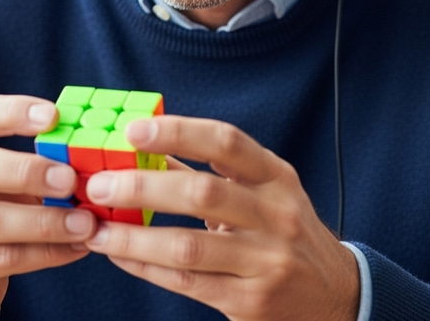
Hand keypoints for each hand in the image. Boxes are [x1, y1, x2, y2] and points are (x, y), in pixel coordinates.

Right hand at [0, 95, 97, 320]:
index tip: (55, 115)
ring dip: (45, 222)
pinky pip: (1, 260)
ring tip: (86, 223)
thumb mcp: (1, 179)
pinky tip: (77, 248)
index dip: (13, 111)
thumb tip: (88, 156)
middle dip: (26, 170)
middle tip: (70, 179)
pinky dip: (45, 254)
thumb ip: (34, 162)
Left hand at [83, 115, 359, 320]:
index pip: (226, 142)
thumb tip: (148, 148)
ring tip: (96, 229)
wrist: (334, 297)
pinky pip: (186, 282)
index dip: (178, 131)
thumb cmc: (283, 231)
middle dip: (143, 187)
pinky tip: (120, 255)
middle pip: (203, 192)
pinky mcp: (250, 301)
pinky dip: (146, 267)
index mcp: (276, 176)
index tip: (132, 129)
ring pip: (188, 246)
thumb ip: (209, 170)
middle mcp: (276, 214)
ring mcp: (266, 260)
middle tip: (98, 185)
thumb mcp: (262, 191)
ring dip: (134, 237)